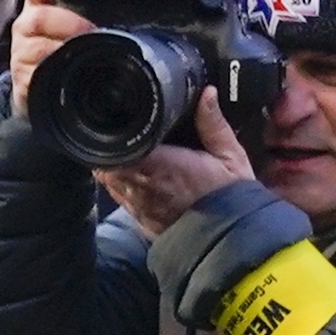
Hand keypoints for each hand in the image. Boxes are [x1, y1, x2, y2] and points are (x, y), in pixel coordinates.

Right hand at [6, 0, 89, 106]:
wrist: (45, 88)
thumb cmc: (67, 48)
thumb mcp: (77, 25)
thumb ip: (94, 13)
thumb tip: (139, 9)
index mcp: (40, 3)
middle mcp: (26, 24)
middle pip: (39, 17)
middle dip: (69, 24)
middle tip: (92, 32)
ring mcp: (21, 51)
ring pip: (36, 47)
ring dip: (64, 50)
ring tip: (85, 56)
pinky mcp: (21, 77)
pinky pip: (35, 74)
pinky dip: (53, 73)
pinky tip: (66, 74)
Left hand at [90, 88, 257, 235]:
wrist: (229, 241)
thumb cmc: (229, 198)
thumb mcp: (230, 156)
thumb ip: (213, 123)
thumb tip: (206, 93)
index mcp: (158, 164)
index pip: (116, 147)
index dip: (112, 133)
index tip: (119, 120)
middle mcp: (139, 185)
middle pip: (105, 161)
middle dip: (111, 146)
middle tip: (122, 131)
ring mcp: (135, 204)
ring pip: (109, 178)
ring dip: (114, 164)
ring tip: (128, 149)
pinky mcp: (138, 217)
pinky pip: (119, 195)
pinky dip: (122, 182)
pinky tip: (138, 173)